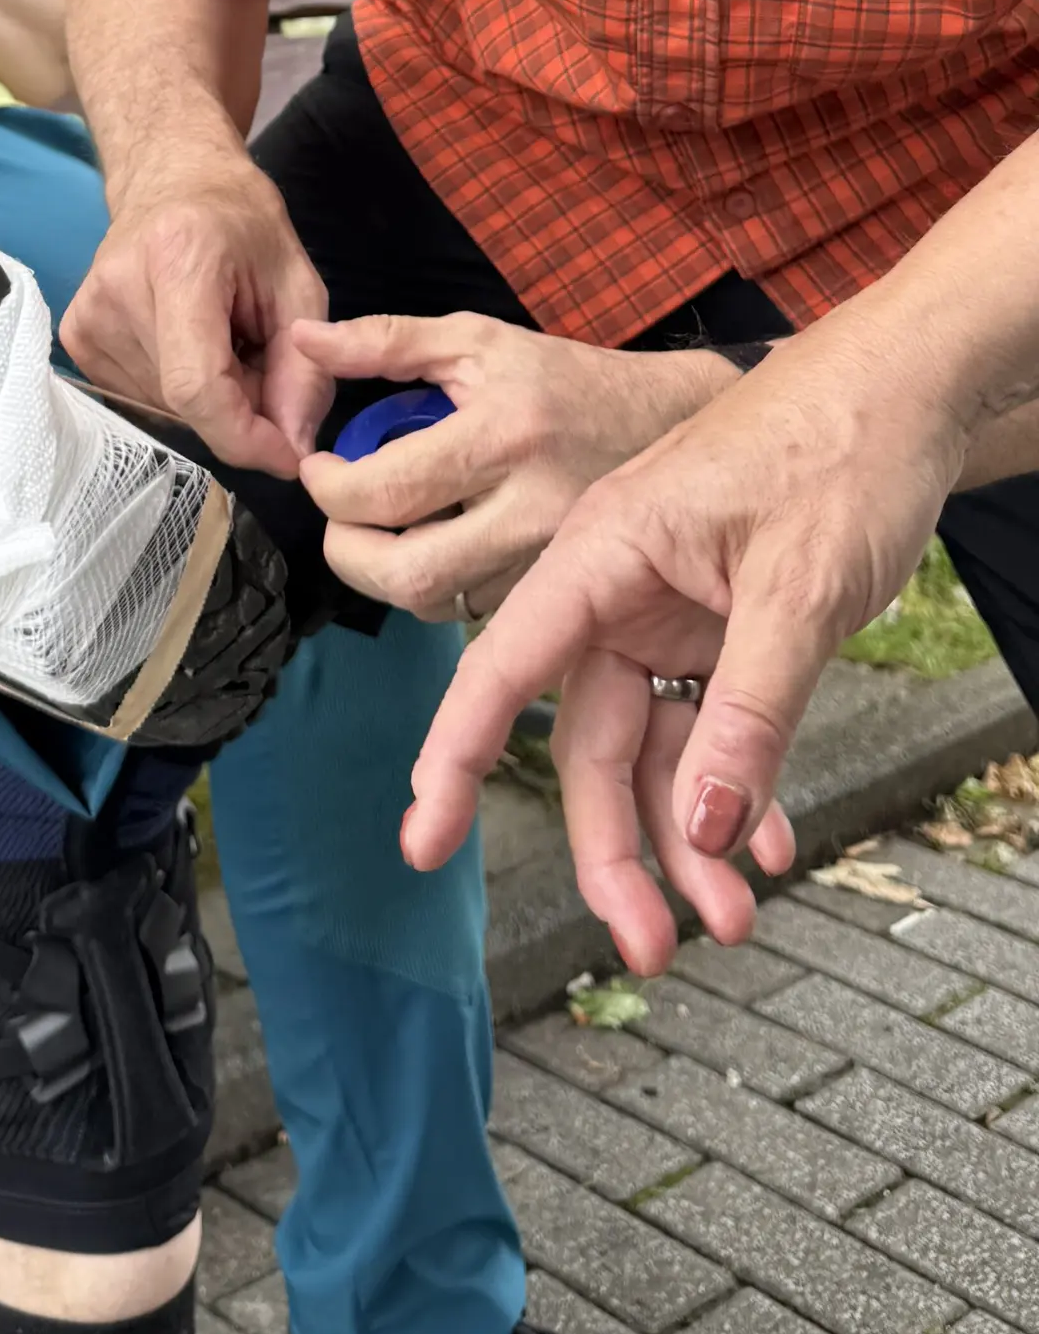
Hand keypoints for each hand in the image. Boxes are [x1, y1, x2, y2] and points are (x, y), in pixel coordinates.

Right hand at [60, 153, 329, 479]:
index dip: (244, 435)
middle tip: (263, 365)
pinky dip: (179, 392)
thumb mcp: (299, 286)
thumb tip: (292, 451)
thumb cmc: (242, 224)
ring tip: (226, 344)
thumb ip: (304, 371)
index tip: (288, 453)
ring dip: (210, 401)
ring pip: (164, 409)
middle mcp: (116, 290)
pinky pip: (139, 399)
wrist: (172, 177)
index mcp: (177, 259)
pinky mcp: (74, 335)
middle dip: (239, 411)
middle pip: (184, 402)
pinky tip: (190, 345)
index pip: (196, 386)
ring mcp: (86, 315)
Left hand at [297, 312, 728, 621]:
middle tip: (339, 520)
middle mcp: (529, 510)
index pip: (388, 490)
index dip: (330, 489)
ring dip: (387, 574)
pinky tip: (434, 546)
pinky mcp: (559, 595)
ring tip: (383, 529)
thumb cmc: (564, 380)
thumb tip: (302, 340)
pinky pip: (472, 614)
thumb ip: (386, 342)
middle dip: (348, 554)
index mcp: (504, 435)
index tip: (319, 469)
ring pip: (436, 603)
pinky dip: (436, 587)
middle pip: (407, 573)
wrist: (667, 427)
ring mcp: (548, 563)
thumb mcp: (479, 340)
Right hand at [400, 322, 959, 973]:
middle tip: (649, 948)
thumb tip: (701, 826)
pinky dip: (736, 787)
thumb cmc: (842, 444)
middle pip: (589, 741)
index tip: (424, 841)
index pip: (505, 667)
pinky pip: (709, 725)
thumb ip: (748, 713)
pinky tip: (767, 843)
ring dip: (687, 838)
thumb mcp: (801, 589)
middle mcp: (620, 586)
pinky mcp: (720, 622)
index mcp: (604, 552)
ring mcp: (670, 608)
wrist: (909, 385)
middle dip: (618, 850)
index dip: (456, 758)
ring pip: (652, 748)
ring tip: (731, 918)